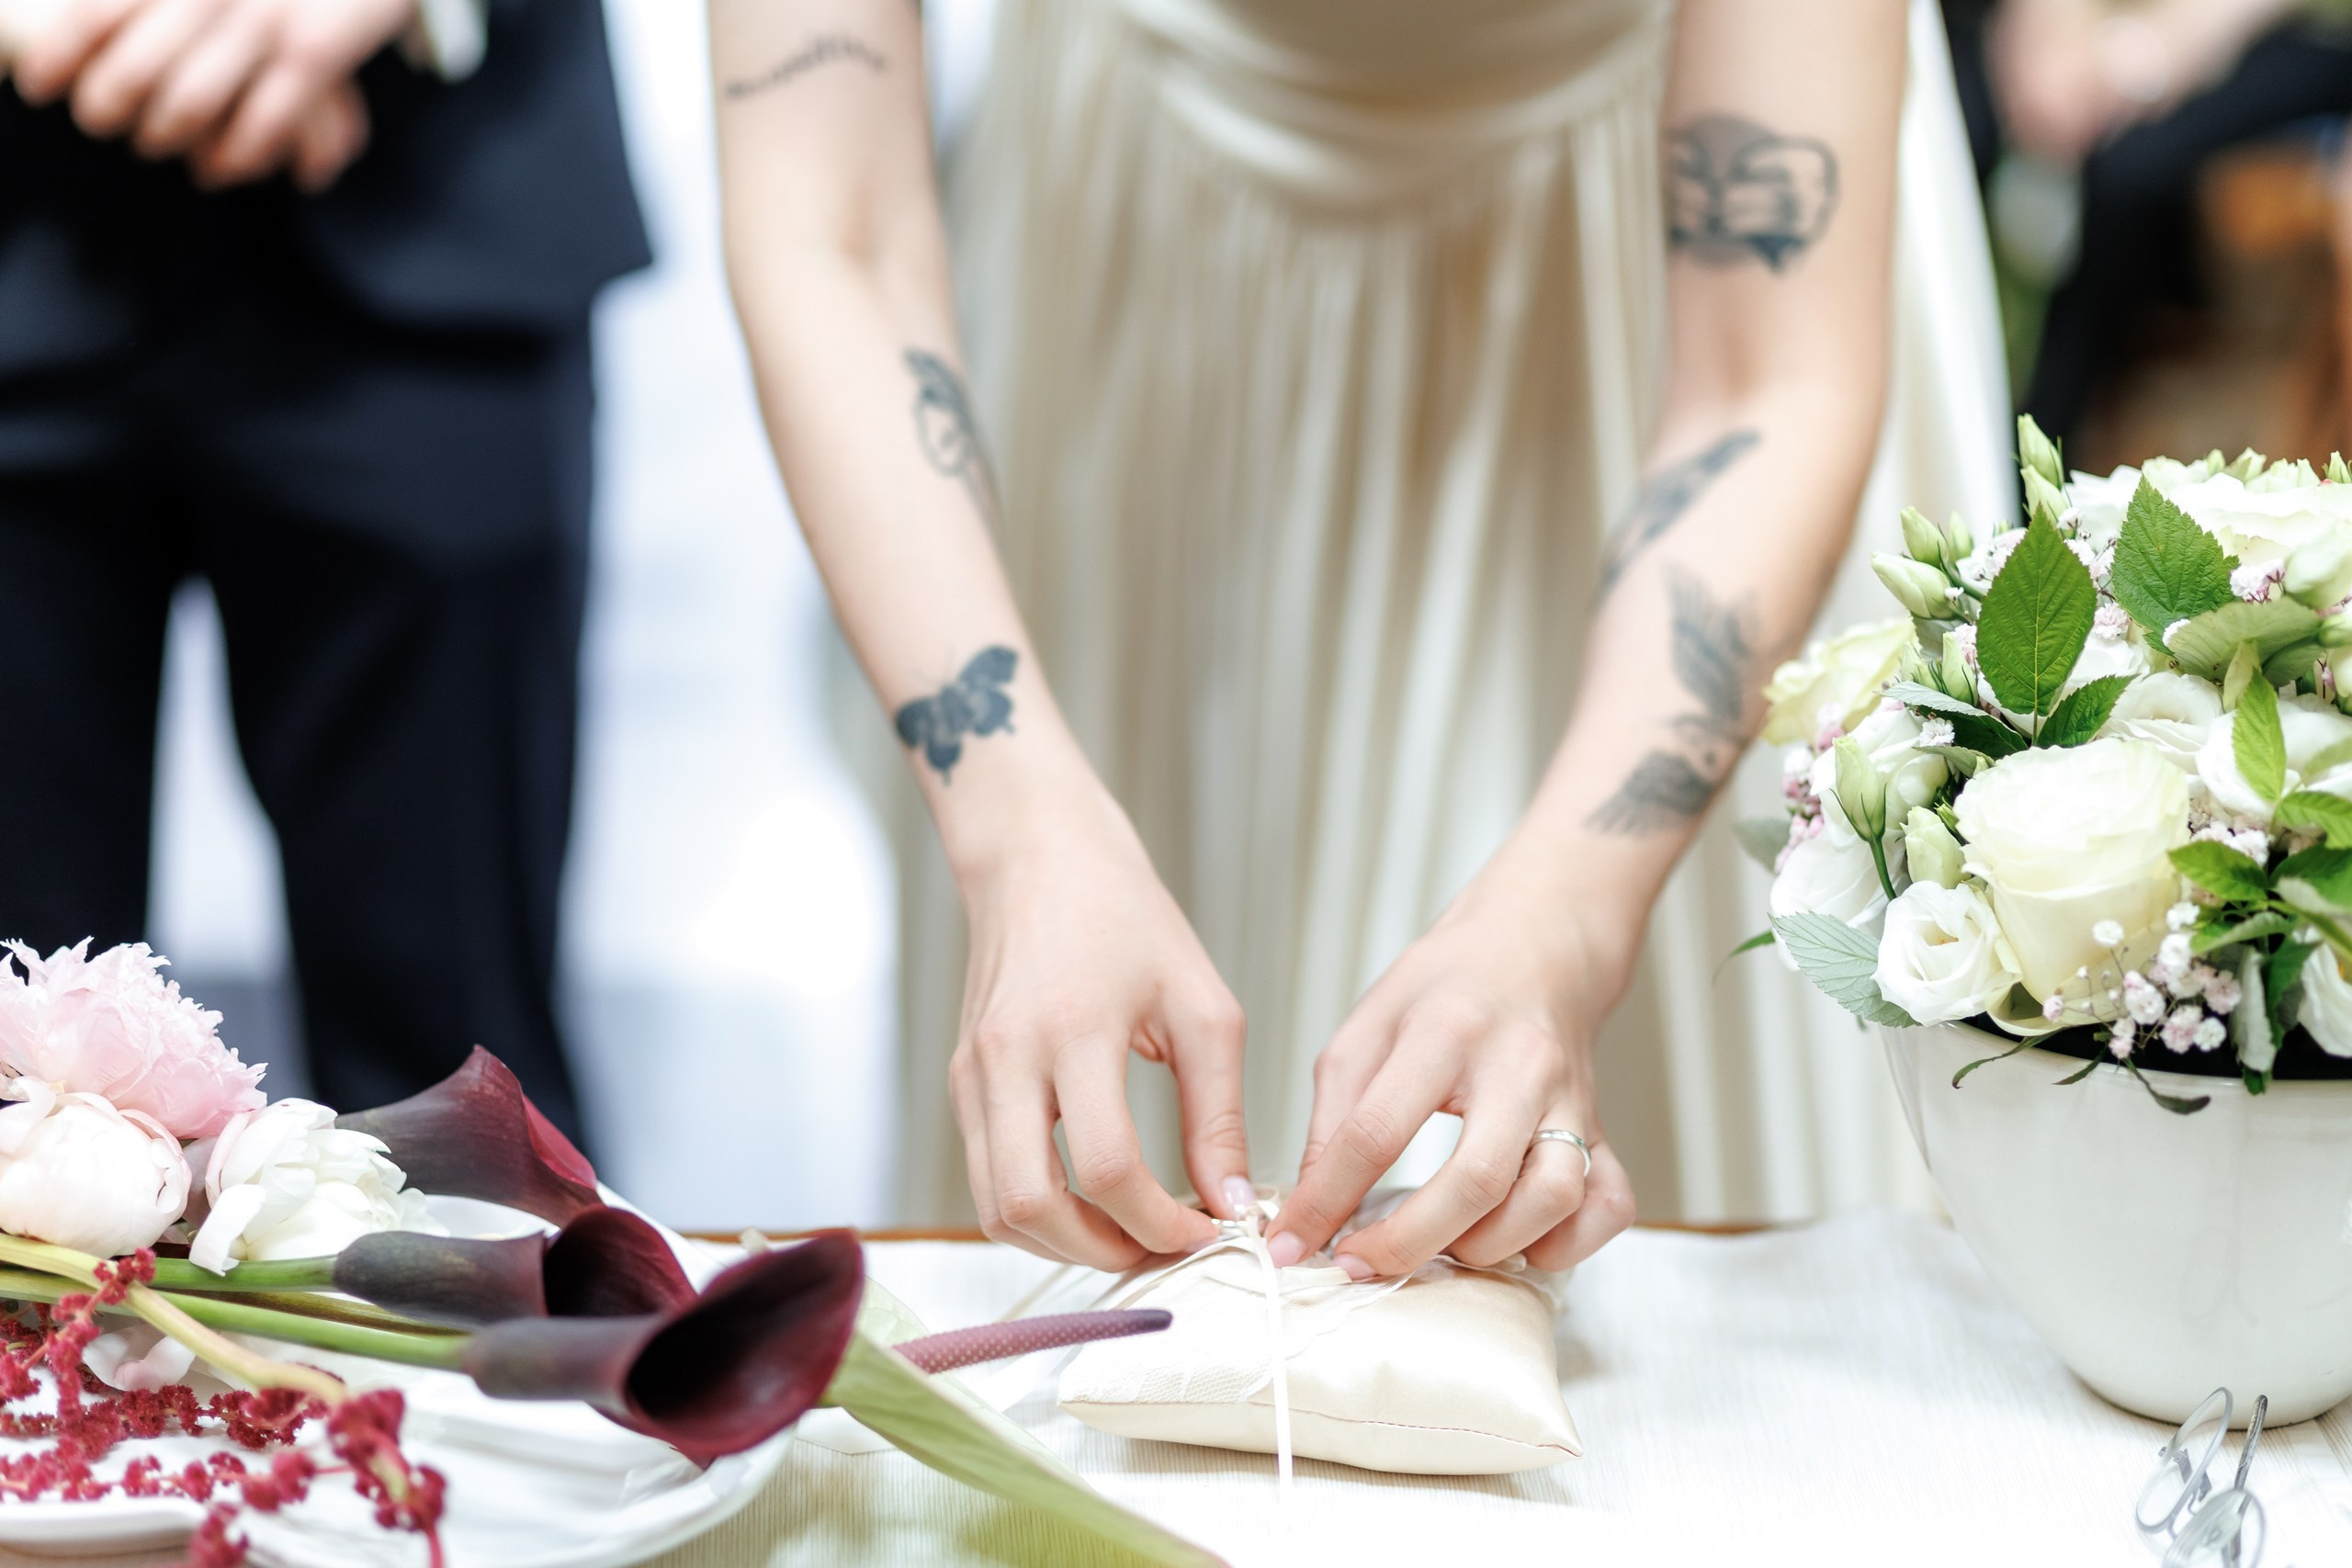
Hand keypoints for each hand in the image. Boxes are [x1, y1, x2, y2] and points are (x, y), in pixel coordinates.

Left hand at [12, 0, 413, 190]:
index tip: (39, 88)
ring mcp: (265, 23)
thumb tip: (69, 24)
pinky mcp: (316, 54)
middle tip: (99, 120)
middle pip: (134, 70)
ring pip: (191, 106)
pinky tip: (219, 169)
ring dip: (165, 137)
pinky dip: (237, 158)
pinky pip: (264, 126)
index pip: (95, 13)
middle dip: (107, 108)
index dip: (60, 56)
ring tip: (156, 143)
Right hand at [950, 776, 1251, 1270]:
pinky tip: (1092, 1199)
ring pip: (993, 1207)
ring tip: (1129, 1233)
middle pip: (1029, 1207)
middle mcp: (1007, 1058)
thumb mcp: (1202, 1006)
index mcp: (1073, 1029)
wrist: (1039, 856)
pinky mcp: (961, 1081)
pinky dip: (1036, 1210)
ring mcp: (972, 1074)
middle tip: (1162, 1248)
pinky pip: (984, 1176)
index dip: (1161, 1221)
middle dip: (1102, 1251)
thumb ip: (1218, 1113)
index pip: (1107, 1166)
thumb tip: (1229, 1202)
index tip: (1208, 1227)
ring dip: (1063, 1243)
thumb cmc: (1126, 917)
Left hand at [1267, 859, 1635, 1278]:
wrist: (1536, 947)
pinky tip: (1517, 1239)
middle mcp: (1518, 1067)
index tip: (1290, 1243)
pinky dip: (1565, 1244)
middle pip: (1475, 1179)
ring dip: (1489, 1247)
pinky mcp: (1606, 1131)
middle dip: (1407, 1243)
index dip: (1325, 1200)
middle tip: (1358, 1264)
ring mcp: (1572, 1101)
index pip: (1376, 1132)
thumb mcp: (1367, 1028)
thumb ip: (1333, 1117)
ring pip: (1552, 1199)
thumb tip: (1310, 1207)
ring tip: (1442, 1245)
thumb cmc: (1446, 990)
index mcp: (1444, 1030)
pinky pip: (1607, 1208)